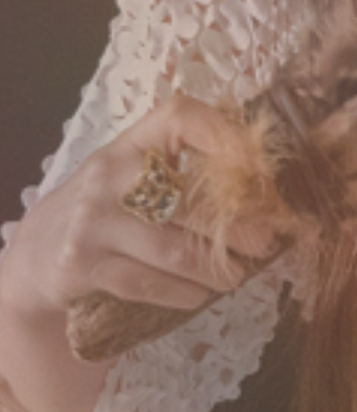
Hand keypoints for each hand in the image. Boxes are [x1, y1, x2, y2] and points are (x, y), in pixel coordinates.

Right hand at [0, 96, 278, 340]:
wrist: (34, 255)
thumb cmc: (106, 209)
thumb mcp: (132, 175)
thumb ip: (183, 171)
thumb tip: (264, 190)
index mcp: (130, 144)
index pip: (179, 116)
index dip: (223, 133)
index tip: (260, 165)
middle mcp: (109, 175)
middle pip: (189, 199)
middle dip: (238, 227)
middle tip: (266, 243)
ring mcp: (92, 220)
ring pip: (172, 249)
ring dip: (214, 267)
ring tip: (236, 276)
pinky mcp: (81, 263)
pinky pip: (144, 282)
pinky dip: (180, 292)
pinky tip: (198, 295)